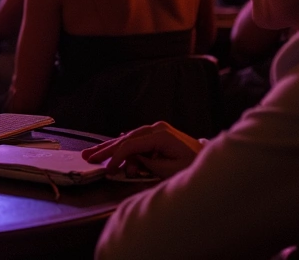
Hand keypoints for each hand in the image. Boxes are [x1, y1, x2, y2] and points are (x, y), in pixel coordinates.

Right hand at [82, 121, 202, 179]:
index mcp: (160, 135)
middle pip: (125, 138)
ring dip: (110, 147)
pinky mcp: (157, 135)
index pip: (131, 145)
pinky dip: (122, 146)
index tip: (107, 170)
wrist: (210, 159)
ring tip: (92, 153)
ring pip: (128, 138)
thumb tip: (131, 161)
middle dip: (106, 149)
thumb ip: (148, 164)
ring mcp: (157, 130)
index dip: (117, 158)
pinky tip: (110, 147)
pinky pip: (135, 140)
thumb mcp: (171, 170)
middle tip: (88, 157)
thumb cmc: (194, 166)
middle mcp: (157, 128)